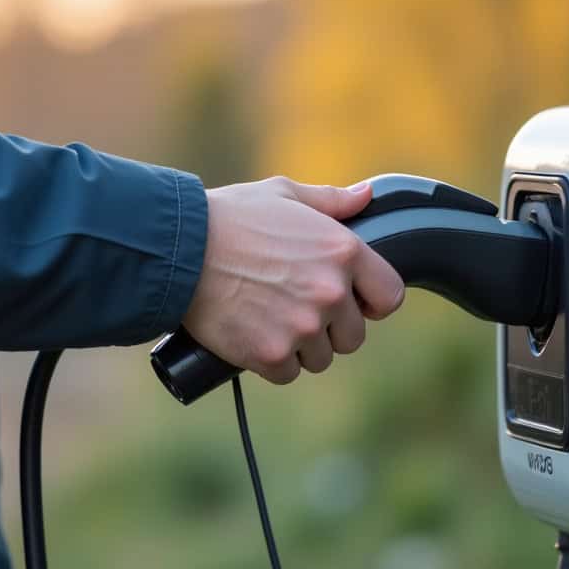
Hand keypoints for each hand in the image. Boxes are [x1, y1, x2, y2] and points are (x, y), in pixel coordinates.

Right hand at [181, 176, 404, 384]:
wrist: (179, 249)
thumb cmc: (231, 216)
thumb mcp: (283, 194)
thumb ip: (330, 201)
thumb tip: (365, 196)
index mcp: (344, 251)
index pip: (390, 296)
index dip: (372, 302)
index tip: (354, 302)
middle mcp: (331, 292)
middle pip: (353, 336)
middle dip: (330, 328)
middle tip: (295, 308)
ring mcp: (303, 327)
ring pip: (320, 358)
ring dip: (300, 347)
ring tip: (269, 318)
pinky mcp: (272, 354)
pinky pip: (288, 373)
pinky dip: (272, 362)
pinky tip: (254, 335)